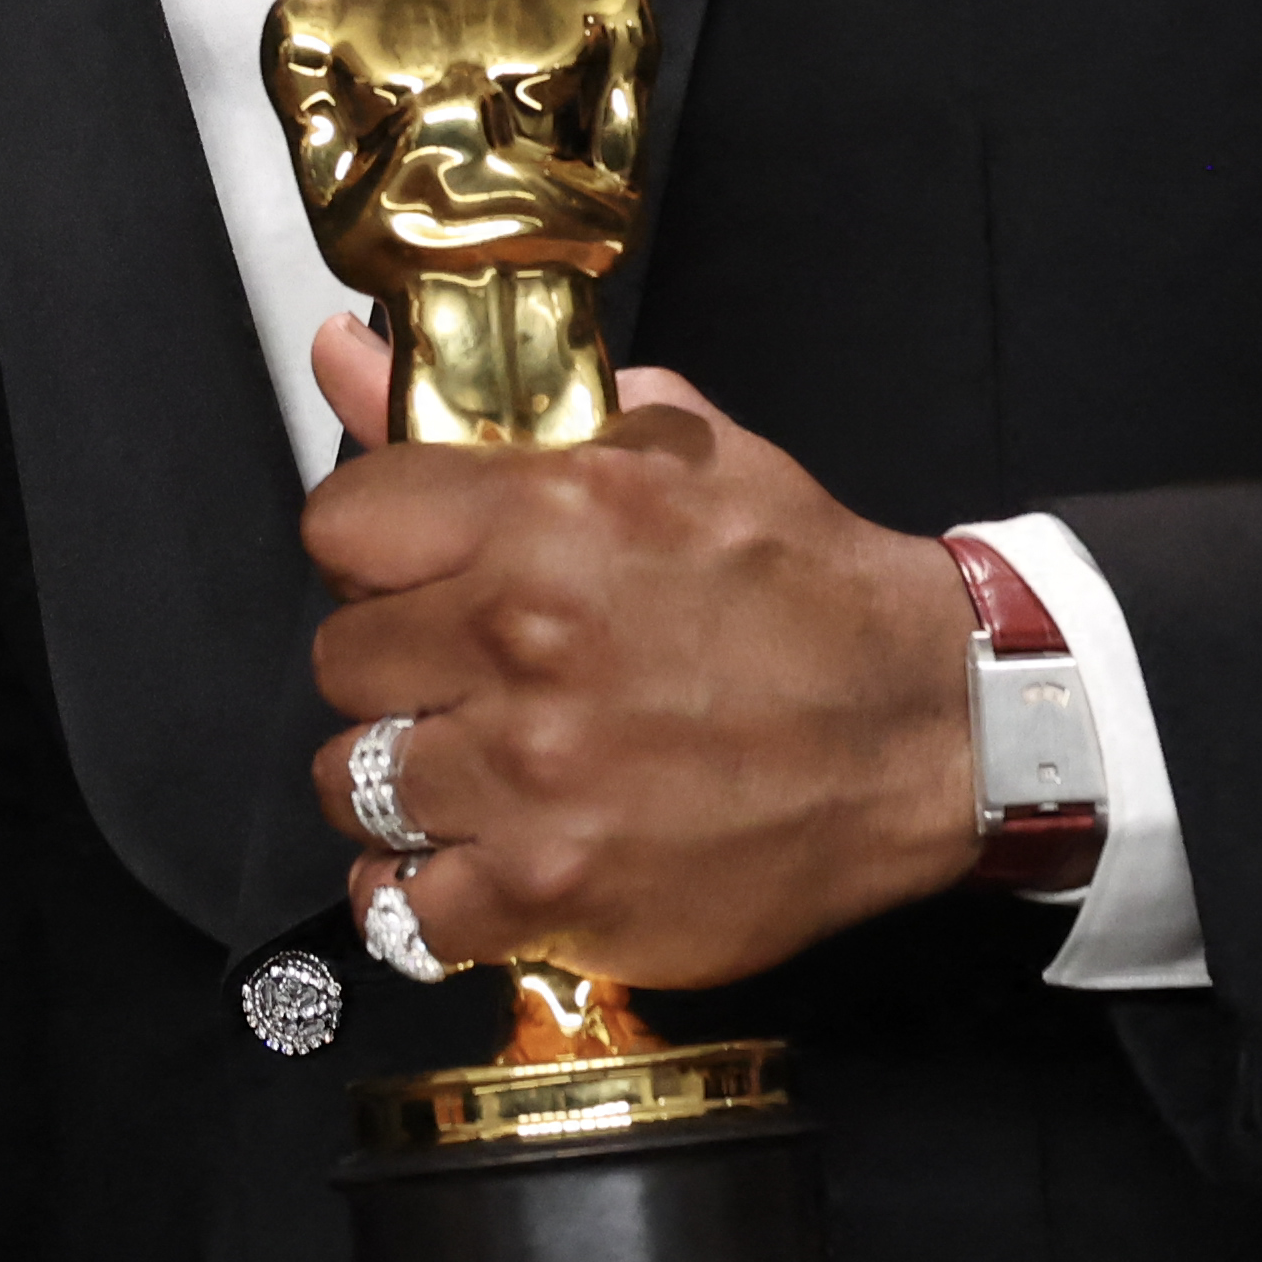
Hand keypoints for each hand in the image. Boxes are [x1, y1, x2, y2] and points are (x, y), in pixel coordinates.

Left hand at [299, 322, 980, 989]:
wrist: (923, 727)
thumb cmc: (802, 586)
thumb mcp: (665, 451)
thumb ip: (493, 408)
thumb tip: (345, 351)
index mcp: (541, 517)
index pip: (337, 527)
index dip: (368, 552)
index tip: (408, 575)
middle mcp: (521, 644)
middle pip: (339, 661)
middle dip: (390, 667)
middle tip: (456, 677)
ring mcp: (533, 779)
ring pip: (351, 784)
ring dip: (401, 780)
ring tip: (469, 771)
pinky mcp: (556, 892)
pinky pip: (407, 911)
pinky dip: (422, 896)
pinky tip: (466, 865)